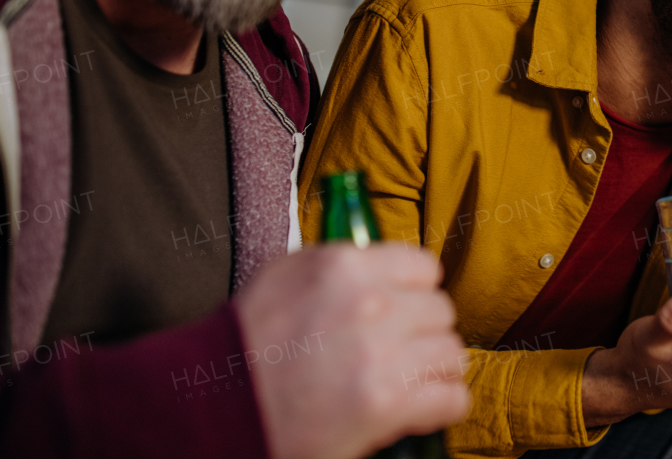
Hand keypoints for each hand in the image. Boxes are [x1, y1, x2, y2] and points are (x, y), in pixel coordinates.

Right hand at [234, 244, 470, 458]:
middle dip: (425, 331)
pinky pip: (451, 399)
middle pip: (441, 310)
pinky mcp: (386, 405)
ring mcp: (381, 355)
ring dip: (436, 369)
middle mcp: (371, 304)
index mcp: (347, 266)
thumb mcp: (290, 274)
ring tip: (412, 379)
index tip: (406, 306)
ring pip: (453, 353)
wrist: (217, 406)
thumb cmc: (249, 341)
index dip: (417, 290)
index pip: (424, 267)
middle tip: (402, 349)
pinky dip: (442, 406)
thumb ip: (345, 264)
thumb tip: (390, 266)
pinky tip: (421, 407)